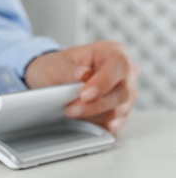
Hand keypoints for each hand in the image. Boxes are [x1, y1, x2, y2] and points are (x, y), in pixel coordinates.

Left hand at [24, 41, 138, 134]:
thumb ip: (68, 70)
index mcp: (113, 52)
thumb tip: (83, 74)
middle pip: (122, 93)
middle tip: (70, 109)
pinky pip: (113, 125)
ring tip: (69, 111)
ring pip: (118, 111)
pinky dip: (95, 125)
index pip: (119, 66)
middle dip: (94, 105)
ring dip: (92, 115)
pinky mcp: (120, 115)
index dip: (103, 82)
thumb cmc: (57, 68)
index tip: (84, 94)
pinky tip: (79, 119)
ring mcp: (125, 95)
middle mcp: (125, 74)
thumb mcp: (55, 65)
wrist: (52, 82)